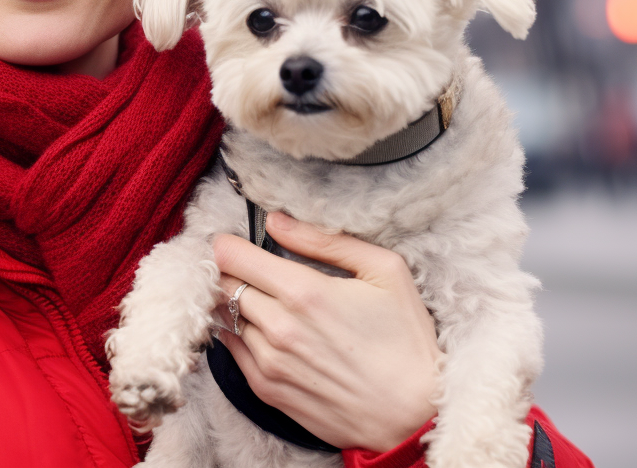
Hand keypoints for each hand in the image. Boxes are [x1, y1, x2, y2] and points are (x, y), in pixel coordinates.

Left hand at [213, 212, 440, 451]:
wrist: (413, 416)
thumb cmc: (407, 340)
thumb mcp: (384, 271)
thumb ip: (325, 241)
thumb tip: (276, 221)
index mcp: (304, 291)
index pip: (231, 255)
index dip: (228, 244)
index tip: (236, 243)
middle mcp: (278, 327)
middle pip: (222, 285)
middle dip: (231, 272)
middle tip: (250, 270)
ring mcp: (268, 362)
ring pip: (226, 318)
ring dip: (236, 306)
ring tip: (264, 302)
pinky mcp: (267, 391)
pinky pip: (232, 351)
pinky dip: (240, 335)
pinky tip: (267, 332)